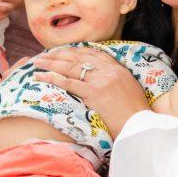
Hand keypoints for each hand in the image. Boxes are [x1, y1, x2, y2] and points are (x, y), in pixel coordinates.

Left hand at [33, 47, 147, 139]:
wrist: (140, 126)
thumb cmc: (136, 114)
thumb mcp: (130, 89)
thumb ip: (116, 80)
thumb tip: (103, 82)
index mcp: (118, 68)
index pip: (92, 53)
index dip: (74, 50)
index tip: (62, 51)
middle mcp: (109, 70)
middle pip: (78, 56)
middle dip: (59, 54)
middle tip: (44, 55)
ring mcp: (101, 80)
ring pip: (70, 67)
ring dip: (50, 63)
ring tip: (37, 63)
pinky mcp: (93, 92)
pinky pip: (68, 82)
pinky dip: (52, 78)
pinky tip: (41, 76)